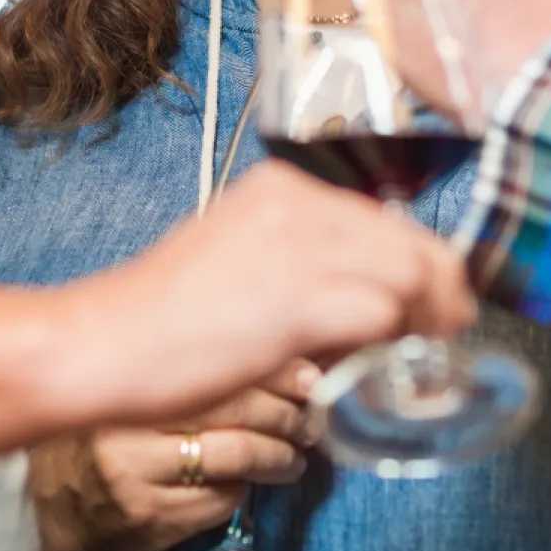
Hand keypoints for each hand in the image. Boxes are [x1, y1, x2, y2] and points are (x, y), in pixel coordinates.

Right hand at [33, 361, 316, 550]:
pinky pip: (221, 498)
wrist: (52, 511)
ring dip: (279, 455)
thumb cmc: (101, 437)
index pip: (216, 361)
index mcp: (128, 377)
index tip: (311, 372)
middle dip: (286, 412)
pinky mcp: (153, 517)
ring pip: (235, 455)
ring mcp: (140, 473)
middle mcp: (130, 420)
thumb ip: (184, 368)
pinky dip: (249, 486)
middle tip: (309, 417)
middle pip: (233, 405)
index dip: (273, 367)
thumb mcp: (129, 390)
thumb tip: (272, 349)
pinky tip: (260, 480)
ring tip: (295, 456)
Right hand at [51, 162, 474, 430]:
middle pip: (409, 239)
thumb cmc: (164, 318)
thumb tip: (363, 294)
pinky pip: (383, 311)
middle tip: (444, 330)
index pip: (384, 217)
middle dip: (439, 288)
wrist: (106, 344)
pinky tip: (384, 362)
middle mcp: (296, 201)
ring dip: (428, 316)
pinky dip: (397, 340)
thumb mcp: (239, 259)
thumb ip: (299, 260)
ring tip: (419, 351)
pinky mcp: (297, 298)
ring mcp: (298, 245)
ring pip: (409, 271)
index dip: (420, 261)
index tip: (432, 299)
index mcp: (280, 187)